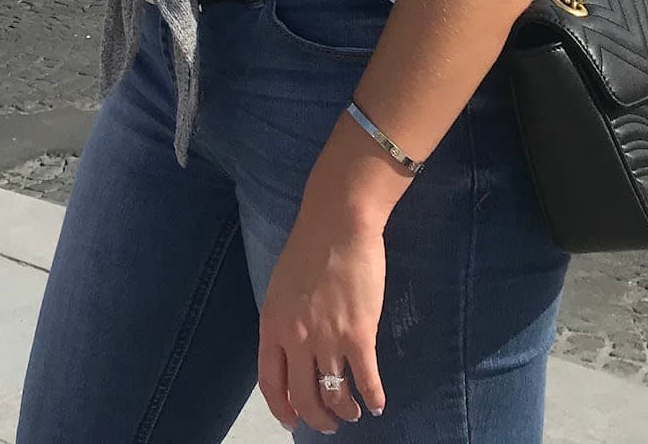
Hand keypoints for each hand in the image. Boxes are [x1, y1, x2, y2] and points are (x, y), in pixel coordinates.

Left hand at [257, 211, 386, 433]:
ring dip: (344, 411)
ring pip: (335, 394)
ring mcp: (328, 339)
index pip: (270, 382)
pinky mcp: (359, 335)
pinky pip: (366, 379)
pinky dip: (373, 397)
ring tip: (351, 412)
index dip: (281, 408)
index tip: (291, 421)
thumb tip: (292, 350)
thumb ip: (284, 321)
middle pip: (303, 397)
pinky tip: (377, 403)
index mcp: (272, 324)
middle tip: (327, 425)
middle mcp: (296, 339)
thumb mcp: (280, 287)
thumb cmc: (308, 248)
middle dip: (316, 418)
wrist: (337, 224)